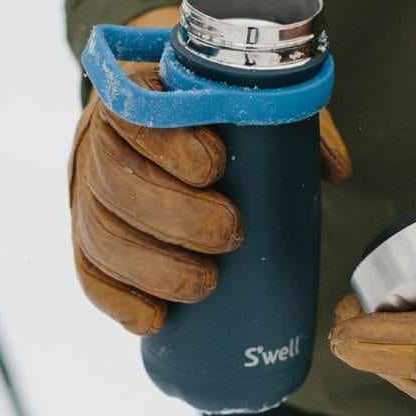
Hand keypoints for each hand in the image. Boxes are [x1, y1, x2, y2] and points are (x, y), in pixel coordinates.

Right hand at [70, 7, 351, 334]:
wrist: (143, 112)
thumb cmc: (204, 109)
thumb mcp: (244, 96)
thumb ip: (285, 117)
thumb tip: (334, 170)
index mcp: (137, 97)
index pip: (134, 115)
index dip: (169, 145)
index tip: (215, 166)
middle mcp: (98, 144)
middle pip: (116, 183)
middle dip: (176, 217)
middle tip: (229, 233)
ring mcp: (84, 194)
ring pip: (101, 235)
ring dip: (153, 268)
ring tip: (204, 283)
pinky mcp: (81, 239)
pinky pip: (87, 274)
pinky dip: (120, 301)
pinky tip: (155, 319)